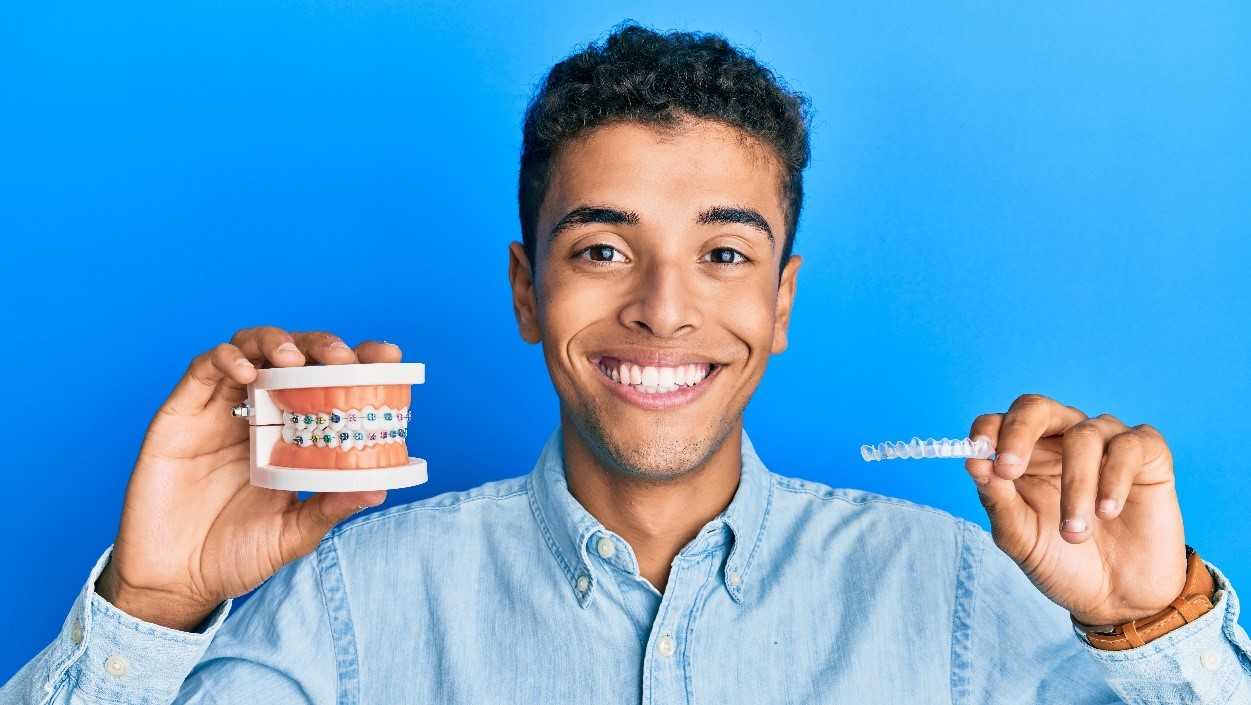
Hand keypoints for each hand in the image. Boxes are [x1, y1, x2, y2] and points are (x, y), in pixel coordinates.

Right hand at [95, 326, 400, 629]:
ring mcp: (222, 409)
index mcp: (295, 434)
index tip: (388, 357)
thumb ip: (330, 508)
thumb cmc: (236, 554)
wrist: (175, 580)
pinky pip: (203, 368)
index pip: (332, 382)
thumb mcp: (293, 534)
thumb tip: (379, 488)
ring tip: (293, 359)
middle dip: (322, 346)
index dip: (360, 361)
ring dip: (275, 341)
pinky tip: (247, 374)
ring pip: (250, 347)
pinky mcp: (182, 412)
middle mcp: (262, 412)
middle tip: (342, 357)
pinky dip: (227, 359)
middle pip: (295, 355)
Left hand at [965, 393, 1185, 625]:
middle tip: (1009, 470)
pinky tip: (1108, 512)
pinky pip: (1129, 446)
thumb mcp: (1020, 537)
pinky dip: (1114, 478)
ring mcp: (1106, 443)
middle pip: (1036, 407)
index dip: (987, 430)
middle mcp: (1061, 440)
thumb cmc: (1063, 561)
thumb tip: (974, 461)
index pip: (999, 422)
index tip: (978, 454)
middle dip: (1019, 433)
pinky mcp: (1148, 455)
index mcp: (1024, 455)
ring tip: (1073, 534)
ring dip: (1074, 485)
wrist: (1118, 599)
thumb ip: (997, 499)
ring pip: (1083, 435)